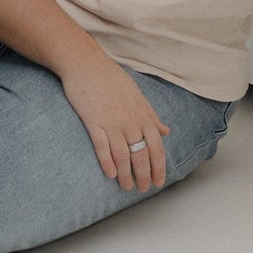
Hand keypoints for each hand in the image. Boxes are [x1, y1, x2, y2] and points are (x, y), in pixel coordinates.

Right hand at [60, 53, 169, 191]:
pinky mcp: (93, 121)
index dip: (159, 167)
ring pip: (123, 155)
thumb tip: (166, 131)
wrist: (86, 63)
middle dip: (144, 175)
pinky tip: (110, 174)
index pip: (156, 147)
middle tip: (142, 189)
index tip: (158, 182)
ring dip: (126, 174)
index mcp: (143, 114)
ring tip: (127, 186)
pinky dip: (107, 163)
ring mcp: (112, 121)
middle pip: (141, 154)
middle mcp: (130, 120)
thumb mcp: (137, 95)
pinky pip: (102, 147)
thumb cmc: (111, 78)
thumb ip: (152, 115)